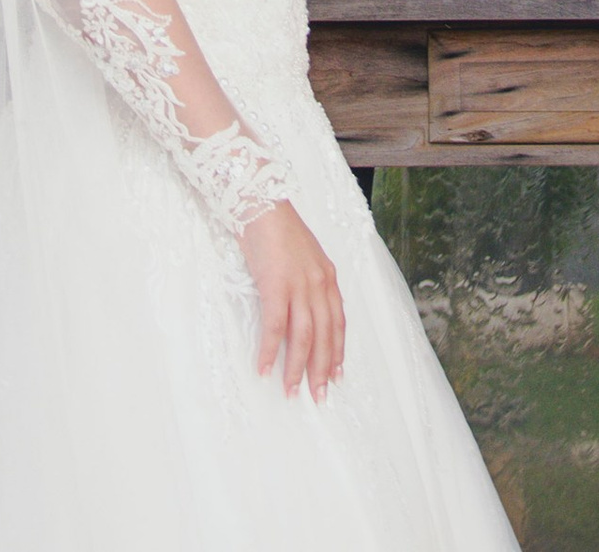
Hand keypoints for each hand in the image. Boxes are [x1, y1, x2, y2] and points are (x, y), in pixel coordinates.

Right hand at [240, 199, 344, 400]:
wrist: (261, 202)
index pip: (338, 322)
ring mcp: (298, 284)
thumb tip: (305, 310)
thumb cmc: (278, 230)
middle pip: (325, 335)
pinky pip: (275, 326)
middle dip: (322, 369)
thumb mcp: (303, 256)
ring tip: (292, 391)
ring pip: (304, 336)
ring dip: (297, 368)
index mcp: (327, 276)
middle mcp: (318, 283)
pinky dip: (271, 350)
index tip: (337, 376)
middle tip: (318, 396)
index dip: (338, 351)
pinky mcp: (275, 284)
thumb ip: (309, 282)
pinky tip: (264, 369)